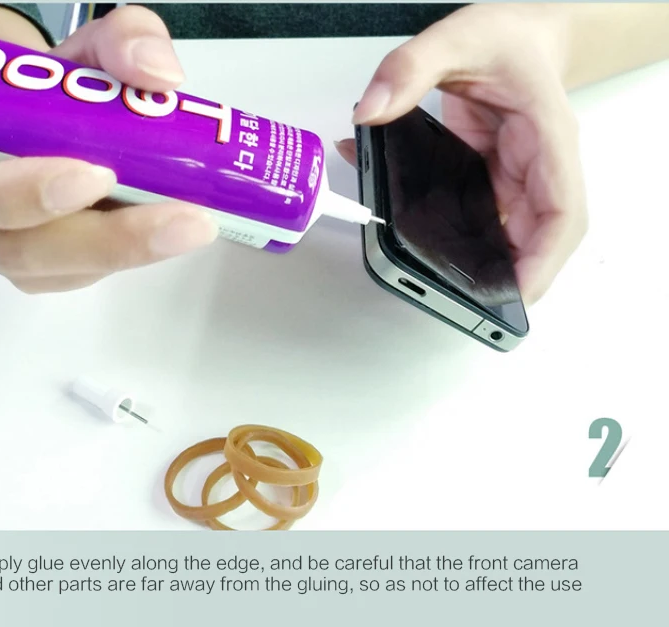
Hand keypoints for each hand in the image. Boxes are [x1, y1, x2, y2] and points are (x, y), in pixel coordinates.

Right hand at [0, 6, 217, 293]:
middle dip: (107, 237)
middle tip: (182, 218)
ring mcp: (14, 255)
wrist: (45, 117)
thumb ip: (122, 40)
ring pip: (66, 271)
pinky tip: (178, 229)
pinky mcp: (57, 272)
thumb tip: (158, 75)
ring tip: (194, 223)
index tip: (97, 173)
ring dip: (135, 252)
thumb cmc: (49, 86)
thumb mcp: (85, 47)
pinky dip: (140, 254)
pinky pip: (94, 275)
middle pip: (23, 250)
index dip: (21, 192)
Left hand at [337, 4, 587, 305]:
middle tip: (466, 306)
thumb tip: (371, 112)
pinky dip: (459, 242)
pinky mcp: (494, 182)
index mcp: (547, 137)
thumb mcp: (458, 37)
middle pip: (537, 240)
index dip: (544, 260)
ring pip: (510, 239)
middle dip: (508, 278)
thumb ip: (411, 68)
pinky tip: (429, 250)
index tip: (518, 292)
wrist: (518, 37)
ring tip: (445, 290)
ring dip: (484, 268)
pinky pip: (484, 222)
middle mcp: (538, 167)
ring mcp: (516, 179)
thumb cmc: (508, 39)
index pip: (562, 212)